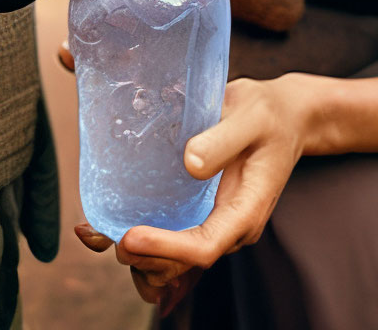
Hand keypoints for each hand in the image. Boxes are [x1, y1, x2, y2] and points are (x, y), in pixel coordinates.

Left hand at [100, 76, 306, 303]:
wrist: (284, 117)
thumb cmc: (268, 114)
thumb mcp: (251, 116)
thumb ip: (223, 138)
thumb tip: (189, 162)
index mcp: (246, 211)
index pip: (204, 246)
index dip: (165, 248)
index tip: (129, 236)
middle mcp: (229, 227)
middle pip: (182, 263)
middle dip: (141, 256)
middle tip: (98, 234)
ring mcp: (213, 222)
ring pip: (172, 259)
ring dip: (134, 254)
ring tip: (93, 233)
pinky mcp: (199, 211)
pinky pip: (169, 239)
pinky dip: (138, 240)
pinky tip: (104, 226)